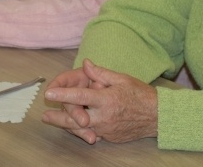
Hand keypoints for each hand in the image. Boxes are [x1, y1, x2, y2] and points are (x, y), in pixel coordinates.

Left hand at [42, 59, 157, 144]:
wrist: (158, 116)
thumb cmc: (141, 95)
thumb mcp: (121, 79)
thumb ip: (100, 73)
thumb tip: (85, 64)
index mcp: (107, 100)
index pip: (80, 96)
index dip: (63, 94)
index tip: (49, 92)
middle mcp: (105, 117)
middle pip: (76, 119)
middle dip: (58, 117)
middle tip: (45, 115)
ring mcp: (107, 130)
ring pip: (82, 129)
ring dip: (66, 125)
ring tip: (52, 120)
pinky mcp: (110, 137)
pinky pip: (93, 133)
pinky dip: (82, 130)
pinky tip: (72, 126)